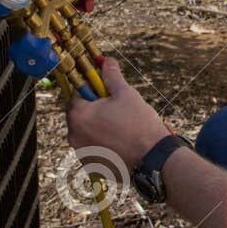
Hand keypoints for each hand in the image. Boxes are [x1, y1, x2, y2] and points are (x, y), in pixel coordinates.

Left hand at [65, 57, 167, 172]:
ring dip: (99, 127)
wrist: (153, 159)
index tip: (107, 92)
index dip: (93, 90)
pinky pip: (94, 148)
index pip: (78, 95)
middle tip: (117, 110)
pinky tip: (121, 142)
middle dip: (95, 110)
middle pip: (81, 115)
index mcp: (78, 116)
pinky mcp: (92, 166)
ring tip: (122, 127)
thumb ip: (112, 76)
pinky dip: (104, 144)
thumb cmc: (139, 124)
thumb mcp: (125, 93)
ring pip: (88, 132)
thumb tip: (107, 61)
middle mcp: (74, 136)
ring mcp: (82, 153)